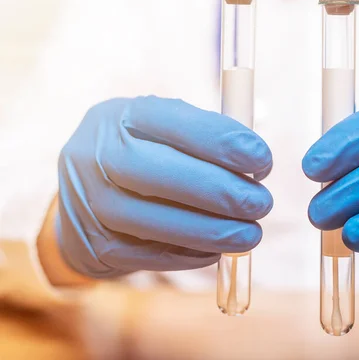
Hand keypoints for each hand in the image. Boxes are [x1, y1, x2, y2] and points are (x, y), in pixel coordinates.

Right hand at [56, 96, 272, 277]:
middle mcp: (97, 154)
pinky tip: (217, 249)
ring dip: (212, 231)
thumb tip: (257, 164)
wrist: (84, 194)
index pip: (175, 123)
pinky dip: (191, 254)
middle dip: (221, 191)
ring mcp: (90, 202)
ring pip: (155, 221)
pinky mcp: (95, 244)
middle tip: (261, 203)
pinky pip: (149, 255)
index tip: (262, 160)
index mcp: (122, 116)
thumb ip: (205, 139)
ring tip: (250, 234)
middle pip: (160, 174)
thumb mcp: (162, 131)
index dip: (223, 143)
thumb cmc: (145, 155)